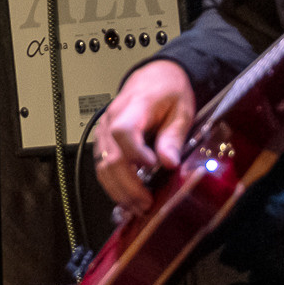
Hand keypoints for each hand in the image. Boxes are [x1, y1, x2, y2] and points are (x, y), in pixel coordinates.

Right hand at [92, 60, 197, 218]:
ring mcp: (103, 132)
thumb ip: (173, 136)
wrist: (154, 78)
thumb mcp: (182, 110)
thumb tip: (169, 163)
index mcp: (134, 107)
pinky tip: (127, 198)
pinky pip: (102, 166)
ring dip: (118, 190)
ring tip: (137, 206)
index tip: (152, 167)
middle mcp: (111, 120)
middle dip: (128, 184)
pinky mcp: (103, 142)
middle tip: (145, 203)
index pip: (123, 131)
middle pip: (110, 156)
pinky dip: (113, 185)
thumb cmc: (169, 92)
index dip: (135, 152)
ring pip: (101, 166)